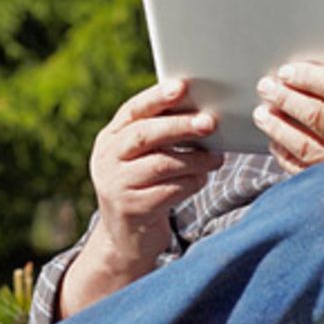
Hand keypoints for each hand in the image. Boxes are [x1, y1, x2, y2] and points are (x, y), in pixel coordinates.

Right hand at [88, 79, 223, 266]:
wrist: (126, 237)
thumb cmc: (145, 185)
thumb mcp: (143, 157)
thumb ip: (161, 135)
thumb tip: (203, 111)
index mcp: (109, 138)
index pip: (132, 110)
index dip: (157, 97)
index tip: (182, 86)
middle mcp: (106, 159)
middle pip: (145, 135)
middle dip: (180, 126)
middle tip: (210, 122)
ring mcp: (115, 186)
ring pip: (161, 164)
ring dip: (195, 159)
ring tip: (217, 158)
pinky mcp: (132, 210)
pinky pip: (170, 190)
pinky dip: (191, 182)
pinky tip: (202, 179)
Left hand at [252, 46, 323, 194]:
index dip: (309, 76)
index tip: (288, 70)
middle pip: (314, 114)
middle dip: (284, 96)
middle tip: (266, 85)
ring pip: (301, 143)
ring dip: (276, 125)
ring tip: (262, 111)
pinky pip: (302, 170)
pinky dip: (284, 154)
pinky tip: (274, 141)